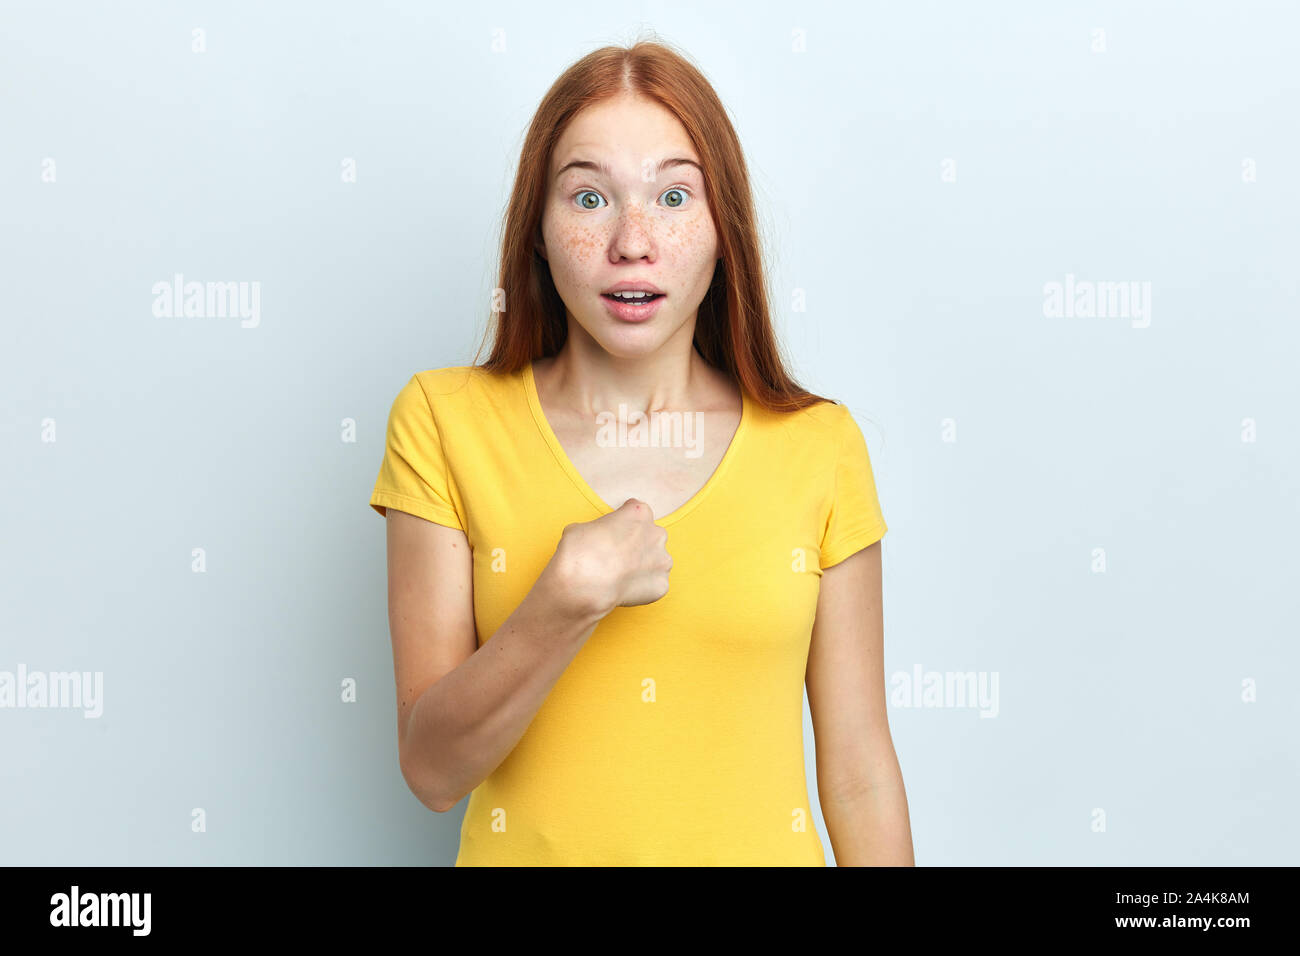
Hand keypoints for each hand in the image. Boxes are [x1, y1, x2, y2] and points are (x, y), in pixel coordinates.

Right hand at [548, 498, 671, 617]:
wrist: (582, 584)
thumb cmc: (579, 551)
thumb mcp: (582, 526)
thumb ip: (600, 528)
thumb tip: (598, 537)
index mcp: (639, 513)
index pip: (637, 511)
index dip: (624, 523)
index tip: (614, 533)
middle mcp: (656, 534)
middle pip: (650, 536)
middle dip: (637, 544)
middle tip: (617, 556)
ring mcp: (662, 561)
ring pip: (656, 561)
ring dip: (644, 566)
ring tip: (621, 575)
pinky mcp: (662, 585)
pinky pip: (654, 584)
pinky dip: (643, 587)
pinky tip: (625, 589)